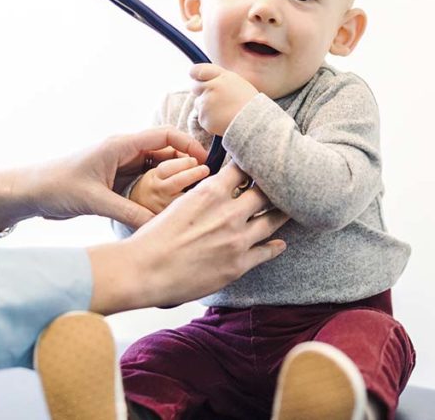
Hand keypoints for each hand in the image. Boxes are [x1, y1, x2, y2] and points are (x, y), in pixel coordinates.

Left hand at [0, 127, 207, 241]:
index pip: (164, 136)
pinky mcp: (116, 180)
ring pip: (157, 168)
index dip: (188, 145)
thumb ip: (127, 212)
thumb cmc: (56, 187)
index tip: (206, 162)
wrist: (31, 192)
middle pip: (166, 151)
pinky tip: (170, 206)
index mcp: (120, 146)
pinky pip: (145, 181)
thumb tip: (157, 228)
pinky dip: (159, 190)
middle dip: (186, 164)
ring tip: (193, 196)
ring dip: (174, 179)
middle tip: (206, 185)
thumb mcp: (94, 201)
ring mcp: (121, 166)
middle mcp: (123, 152)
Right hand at [87, 163, 289, 313]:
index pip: (244, 168)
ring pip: (272, 220)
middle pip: (265, 192)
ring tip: (289, 210)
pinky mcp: (238, 265)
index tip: (262, 164)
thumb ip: (204, 196)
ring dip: (281, 214)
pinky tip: (280, 244)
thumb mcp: (179, 204)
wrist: (144, 270)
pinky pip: (266, 252)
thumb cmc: (154, 237)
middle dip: (274, 187)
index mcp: (211, 192)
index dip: (254, 165)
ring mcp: (237, 239)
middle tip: (285, 185)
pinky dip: (275, 247)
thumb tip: (216, 191)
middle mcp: (229, 212)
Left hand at [189, 63, 258, 135]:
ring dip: (206, 107)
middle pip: (195, 87)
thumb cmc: (248, 103)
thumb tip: (204, 79)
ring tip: (223, 111)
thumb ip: (219, 78)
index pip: (198, 70)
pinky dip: (209, 120)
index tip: (196, 77)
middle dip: (200, 91)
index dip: (195, 74)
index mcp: (221, 77)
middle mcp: (211, 88)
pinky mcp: (204, 118)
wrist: (254, 122)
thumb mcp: (237, 82)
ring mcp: (206, 104)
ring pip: (198, 104)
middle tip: (213, 98)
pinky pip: (202, 118)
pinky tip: (222, 120)